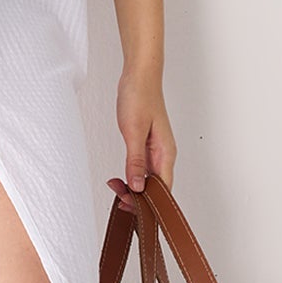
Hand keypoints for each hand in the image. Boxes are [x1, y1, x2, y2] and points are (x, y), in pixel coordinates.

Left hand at [108, 70, 176, 212]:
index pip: (162, 190)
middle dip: (138, 197)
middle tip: (118, 199)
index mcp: (166, 153)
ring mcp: (156, 151)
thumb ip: (135, 161)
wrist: (139, 76)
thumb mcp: (133, 131)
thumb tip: (137, 186)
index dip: (148, 203)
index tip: (130, 206)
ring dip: (133, 187)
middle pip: (156, 188)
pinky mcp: (147, 146)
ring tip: (115, 187)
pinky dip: (131, 175)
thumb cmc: (139, 97)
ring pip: (148, 179)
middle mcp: (164, 155)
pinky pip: (142, 168)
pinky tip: (120, 178)